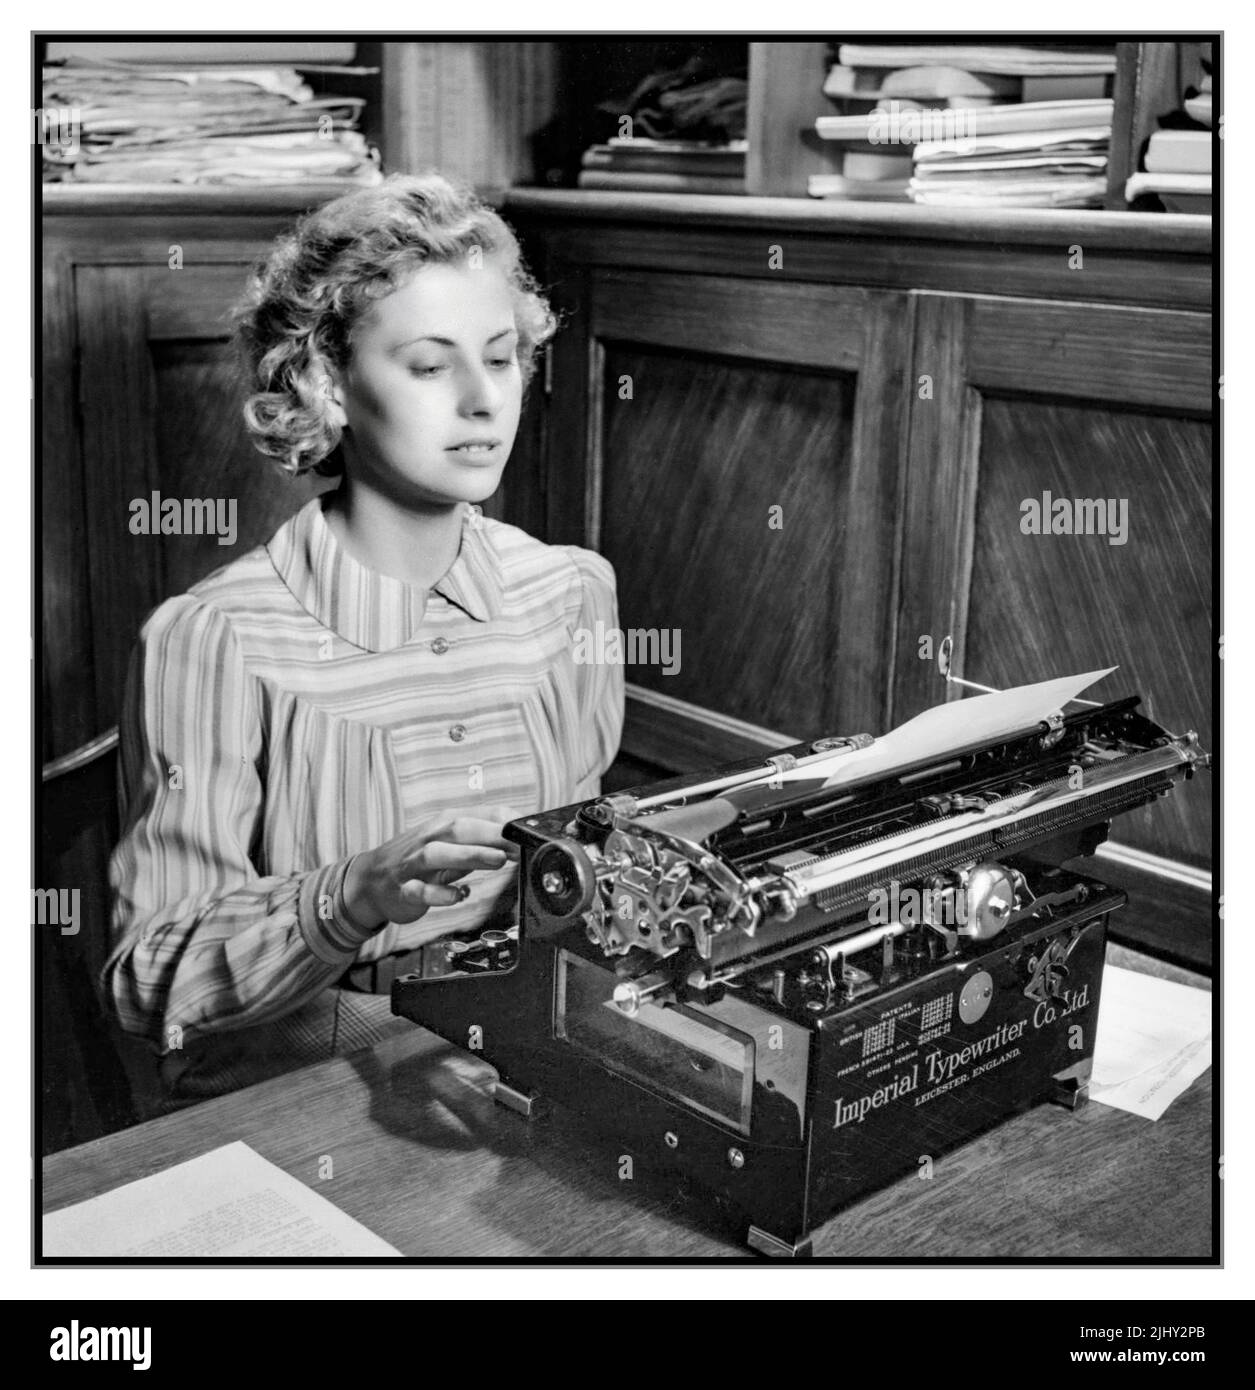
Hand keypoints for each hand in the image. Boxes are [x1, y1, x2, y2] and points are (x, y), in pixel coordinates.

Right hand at [342, 805, 520, 928]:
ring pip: (439, 854)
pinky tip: (457, 895)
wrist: (370, 880)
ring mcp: (414, 864)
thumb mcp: (450, 844)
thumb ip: (481, 840)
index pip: (478, 816)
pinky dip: (438, 892)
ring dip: (469, 855)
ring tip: (497, 860)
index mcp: (444, 824)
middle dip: (492, 835)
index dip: (506, 824)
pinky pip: (419, 890)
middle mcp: (429, 839)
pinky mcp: (403, 889)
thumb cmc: (419, 859)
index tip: (529, 833)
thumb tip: (517, 836)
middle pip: (460, 829)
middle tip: (520, 846)